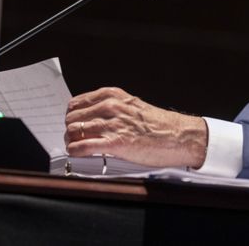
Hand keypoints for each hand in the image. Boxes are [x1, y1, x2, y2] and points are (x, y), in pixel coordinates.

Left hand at [64, 87, 207, 168]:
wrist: (179, 136)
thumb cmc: (159, 124)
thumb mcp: (132, 106)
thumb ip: (113, 108)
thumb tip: (94, 116)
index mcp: (113, 95)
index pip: (77, 103)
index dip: (71, 116)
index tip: (72, 123)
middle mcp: (110, 107)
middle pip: (73, 118)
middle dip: (70, 130)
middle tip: (73, 138)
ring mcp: (113, 124)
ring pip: (75, 131)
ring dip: (71, 141)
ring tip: (75, 147)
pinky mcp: (115, 143)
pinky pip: (84, 146)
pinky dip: (76, 151)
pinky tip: (77, 153)